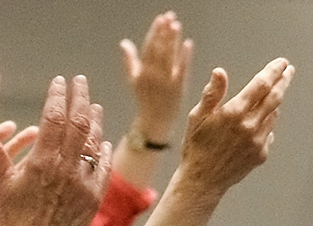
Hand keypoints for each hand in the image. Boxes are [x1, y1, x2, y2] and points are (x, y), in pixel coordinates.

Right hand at [0, 75, 110, 225]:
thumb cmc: (14, 224)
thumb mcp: (2, 187)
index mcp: (42, 162)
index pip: (54, 117)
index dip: (57, 96)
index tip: (59, 82)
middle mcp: (66, 169)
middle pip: (79, 122)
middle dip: (80, 98)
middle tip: (80, 82)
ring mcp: (83, 183)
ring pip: (94, 142)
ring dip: (94, 120)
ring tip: (93, 106)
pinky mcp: (94, 198)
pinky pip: (102, 167)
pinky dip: (102, 150)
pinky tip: (102, 141)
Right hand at [120, 11, 193, 142]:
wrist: (153, 121)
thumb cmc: (144, 100)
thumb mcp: (133, 80)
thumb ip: (129, 60)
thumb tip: (124, 43)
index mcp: (141, 72)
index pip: (148, 48)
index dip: (154, 32)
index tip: (160, 19)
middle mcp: (152, 76)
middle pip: (159, 50)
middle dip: (164, 32)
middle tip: (169, 16)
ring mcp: (165, 82)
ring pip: (169, 57)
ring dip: (172, 40)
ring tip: (176, 25)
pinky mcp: (177, 88)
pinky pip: (181, 70)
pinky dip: (184, 56)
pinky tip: (188, 43)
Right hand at [178, 58, 294, 194]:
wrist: (202, 181)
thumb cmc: (196, 147)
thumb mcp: (197, 117)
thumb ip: (212, 94)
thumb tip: (219, 72)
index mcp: (234, 112)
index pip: (261, 84)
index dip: (274, 71)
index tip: (282, 63)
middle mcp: (249, 125)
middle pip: (275, 97)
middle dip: (284, 81)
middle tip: (288, 71)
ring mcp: (258, 141)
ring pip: (273, 115)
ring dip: (274, 103)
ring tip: (270, 97)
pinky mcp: (261, 154)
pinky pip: (269, 134)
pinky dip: (266, 126)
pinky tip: (258, 126)